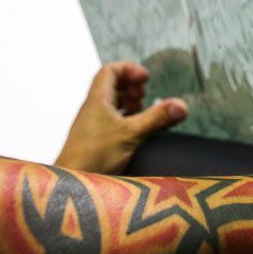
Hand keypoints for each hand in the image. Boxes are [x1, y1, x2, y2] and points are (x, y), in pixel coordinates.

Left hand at [55, 61, 187, 174]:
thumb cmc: (92, 157)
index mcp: (98, 100)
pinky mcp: (95, 140)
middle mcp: (93, 109)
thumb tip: (180, 105)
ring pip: (112, 104)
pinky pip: (111, 121)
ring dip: (129, 104)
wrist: (71, 184)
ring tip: (142, 113)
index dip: (130, 69)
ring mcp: (93, 125)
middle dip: (132, 87)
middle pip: (112, 85)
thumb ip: (157, 118)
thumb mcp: (131, 134)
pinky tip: (136, 132)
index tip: (146, 80)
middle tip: (144, 97)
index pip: (111, 70)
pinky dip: (126, 120)